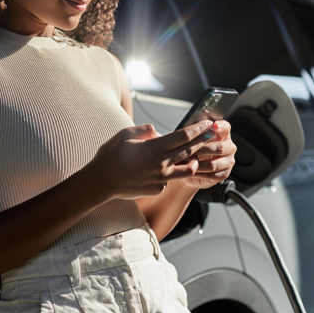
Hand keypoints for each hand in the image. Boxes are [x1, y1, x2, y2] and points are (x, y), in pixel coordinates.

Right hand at [84, 120, 214, 200]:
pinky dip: (169, 173)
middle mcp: (161, 164)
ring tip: (196, 156)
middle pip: (189, 150)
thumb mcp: (126, 134)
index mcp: (154, 148)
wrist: (101, 182)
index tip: (206, 124)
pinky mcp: (158, 189)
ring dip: (194, 160)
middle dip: (202, 141)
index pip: (183, 136)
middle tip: (212, 134)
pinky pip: (169, 179)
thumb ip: (146, 131)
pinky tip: (163, 170)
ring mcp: (161, 179)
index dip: (197, 129)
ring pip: (186, 169)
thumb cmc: (110, 156)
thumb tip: (159, 132)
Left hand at [176, 120, 236, 189]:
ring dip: (198, 164)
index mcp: (223, 134)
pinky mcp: (225, 174)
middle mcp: (229, 147)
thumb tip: (195, 125)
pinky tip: (191, 171)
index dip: (221, 126)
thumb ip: (196, 133)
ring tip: (187, 163)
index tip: (214, 125)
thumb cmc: (192, 150)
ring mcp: (229, 161)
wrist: (190, 168)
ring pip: (214, 164)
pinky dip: (199, 173)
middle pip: (220, 148)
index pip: (226, 127)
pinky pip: (212, 175)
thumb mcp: (193, 139)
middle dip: (202, 150)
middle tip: (188, 151)